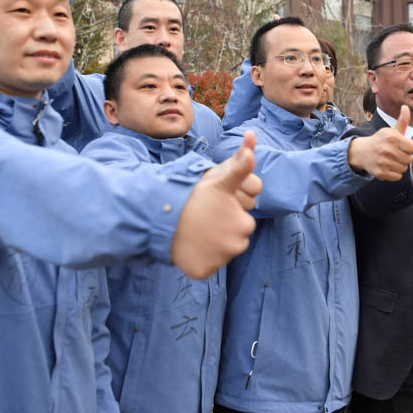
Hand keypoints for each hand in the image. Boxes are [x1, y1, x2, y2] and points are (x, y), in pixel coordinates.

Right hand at [172, 132, 261, 277]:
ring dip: (212, 245)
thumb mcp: (218, 180)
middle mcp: (237, 244)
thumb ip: (241, 166)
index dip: (229, 213)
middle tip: (203, 220)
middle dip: (223, 230)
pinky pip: (207, 267)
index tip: (213, 208)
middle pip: (236, 240)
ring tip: (195, 231)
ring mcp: (221, 260)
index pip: (245, 222)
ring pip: (222, 253)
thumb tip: (252, 139)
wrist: (159, 216)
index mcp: (245, 224)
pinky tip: (189, 246)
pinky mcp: (205, 272)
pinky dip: (199, 259)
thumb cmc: (191, 195)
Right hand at [348, 104, 412, 180]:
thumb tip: (406, 106)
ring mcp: (383, 162)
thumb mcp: (391, 130)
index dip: (408, 148)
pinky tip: (388, 167)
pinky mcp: (380, 173)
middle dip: (404, 157)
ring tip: (392, 160)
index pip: (412, 148)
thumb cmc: (381, 140)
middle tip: (396, 154)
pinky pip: (397, 176)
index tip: (401, 146)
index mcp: (392, 137)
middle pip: (408, 159)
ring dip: (400, 166)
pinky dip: (395, 174)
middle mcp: (387, 149)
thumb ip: (402, 120)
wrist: (362, 152)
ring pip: (404, 169)